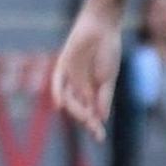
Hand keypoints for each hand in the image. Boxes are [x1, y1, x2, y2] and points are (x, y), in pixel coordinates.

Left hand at [51, 2, 122, 141]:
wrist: (103, 27)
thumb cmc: (109, 50)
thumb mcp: (108, 78)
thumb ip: (104, 96)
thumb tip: (101, 117)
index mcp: (92, 89)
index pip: (91, 112)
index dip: (94, 125)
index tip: (99, 137)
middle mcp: (78, 85)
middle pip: (78, 108)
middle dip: (85, 119)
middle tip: (92, 127)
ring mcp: (69, 76)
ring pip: (68, 99)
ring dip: (75, 110)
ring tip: (83, 118)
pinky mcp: (62, 65)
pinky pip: (57, 82)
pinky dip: (57, 92)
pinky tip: (59, 104)